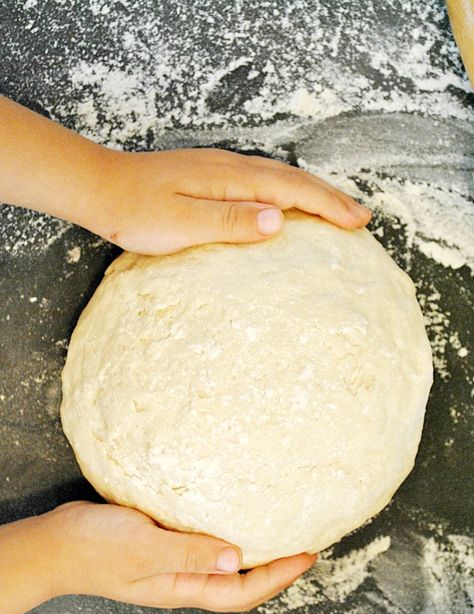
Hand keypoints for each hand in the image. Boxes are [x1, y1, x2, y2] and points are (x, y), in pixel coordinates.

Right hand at [45, 501, 316, 611]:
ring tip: (279, 529)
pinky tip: (231, 513)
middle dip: (276, 567)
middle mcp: (183, 579)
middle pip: (240, 582)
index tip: (308, 554)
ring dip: (254, 550)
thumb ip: (188, 553)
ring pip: (225, 562)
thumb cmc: (94, 549)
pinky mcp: (163, 542)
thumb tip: (237, 558)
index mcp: (182, 588)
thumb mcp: (144, 548)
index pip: (242, 590)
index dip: (279, 576)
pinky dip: (225, 532)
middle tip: (304, 542)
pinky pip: (204, 542)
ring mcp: (173, 562)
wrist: (55, 543)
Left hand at [96, 147, 370, 253]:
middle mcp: (230, 168)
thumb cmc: (134, 211)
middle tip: (360, 217)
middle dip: (329, 197)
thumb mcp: (180, 222)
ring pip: (278, 179)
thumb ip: (229, 221)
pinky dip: (286, 193)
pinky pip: (261, 182)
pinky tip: (286, 205)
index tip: (356, 222)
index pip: (290, 190)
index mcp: (229, 179)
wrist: (100, 189)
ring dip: (311, 194)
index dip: (326, 206)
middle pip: (292, 179)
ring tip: (335, 210)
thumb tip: (278, 220)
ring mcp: (220, 170)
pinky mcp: (210, 178)